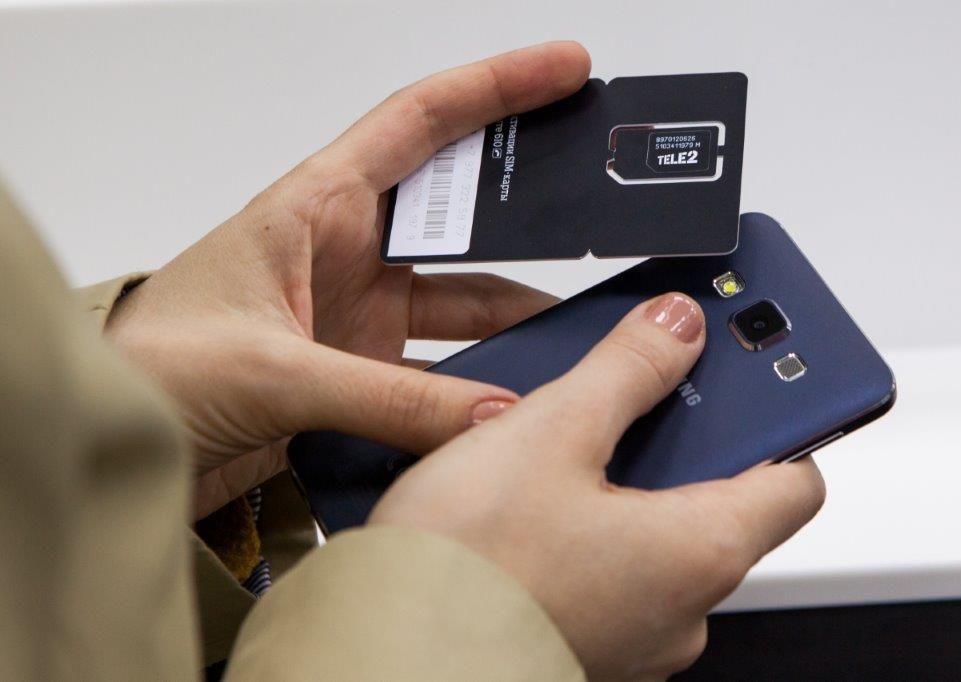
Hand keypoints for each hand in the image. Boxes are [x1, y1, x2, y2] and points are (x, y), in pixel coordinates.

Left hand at [104, 42, 591, 517]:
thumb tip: (491, 416)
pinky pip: (444, 369)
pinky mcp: (365, 374)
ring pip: (465, 301)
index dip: (496, 88)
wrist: (118, 441)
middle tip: (599, 212)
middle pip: (463, 216)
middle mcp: (348, 253)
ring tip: (577, 331)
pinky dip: (481, 384)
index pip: (419, 123)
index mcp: (316, 207)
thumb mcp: (274, 368)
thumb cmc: (154, 368)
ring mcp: (361, 317)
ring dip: (517, 318)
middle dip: (532, 212)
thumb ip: (387, 397)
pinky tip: (516, 396)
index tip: (564, 69)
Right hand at [370, 293, 825, 679]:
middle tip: (643, 371)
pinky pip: (606, 562)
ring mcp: (630, 629)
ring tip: (572, 422)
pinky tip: (534, 485)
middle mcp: (681, 606)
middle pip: (715, 493)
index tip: (763, 365)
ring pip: (651, 527)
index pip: (795, 474)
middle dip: (678, 428)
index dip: (783, 413)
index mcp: (700, 551)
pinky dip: (586, 518)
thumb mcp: (549, 433)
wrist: (378, 654)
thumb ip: (627, 371)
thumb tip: (677, 329)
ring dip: (620, 471)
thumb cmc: (463, 572)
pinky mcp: (580, 634)